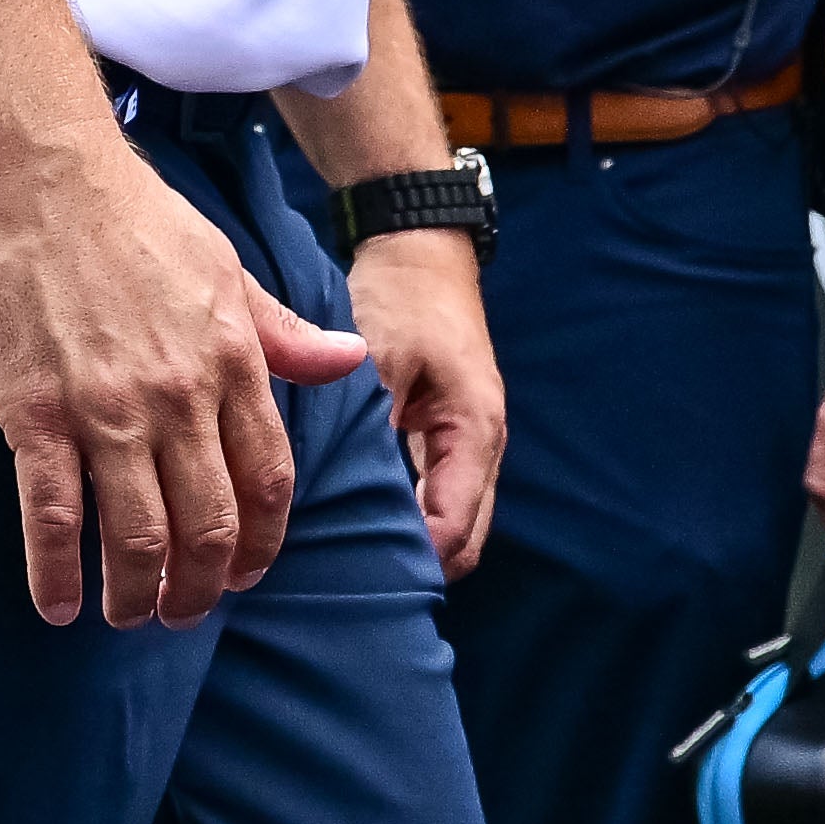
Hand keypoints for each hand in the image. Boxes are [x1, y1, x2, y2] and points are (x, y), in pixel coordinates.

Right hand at [0, 141, 360, 629]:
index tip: (242, 576)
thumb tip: (353, 362)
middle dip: (199, 591)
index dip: (260, 546)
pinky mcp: (36, 414)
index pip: (267, 484)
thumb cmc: (136, 218)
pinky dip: (56, 573)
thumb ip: (284, 334)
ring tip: (126, 612)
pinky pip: (53, 516)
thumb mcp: (227, 270)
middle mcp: (179, 397)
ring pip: (136, 537)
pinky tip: (56, 604)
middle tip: (180, 611)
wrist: (43, 174)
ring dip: (134, 595)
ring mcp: (106, 410)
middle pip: (207, 528)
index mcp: (231, 363)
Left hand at [345, 225, 506, 572]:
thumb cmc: (402, 297)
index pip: (454, 528)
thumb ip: (368, 426)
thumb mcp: (380, 358)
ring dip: (409, 539)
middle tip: (346, 574)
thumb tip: (342, 495)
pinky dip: (406, 512)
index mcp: (476, 431)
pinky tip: (356, 515)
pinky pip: (435, 492)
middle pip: (462, 538)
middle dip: (414, 561)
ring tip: (347, 555)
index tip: (354, 569)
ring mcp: (467, 441)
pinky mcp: (446, 432)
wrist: (419, 249)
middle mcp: (482, 446)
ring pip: (451, 519)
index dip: (410, 558)